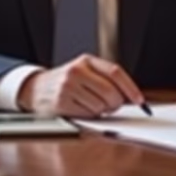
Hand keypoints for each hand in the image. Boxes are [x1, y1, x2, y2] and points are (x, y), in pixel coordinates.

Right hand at [19, 55, 144, 116]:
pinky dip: (89, 115)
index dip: (130, 87)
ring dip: (101, 110)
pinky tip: (80, 108)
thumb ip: (104, 79)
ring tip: (90, 104)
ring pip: (101, 106)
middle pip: (110, 91)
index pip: (115, 72)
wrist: (35, 88)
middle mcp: (77, 71)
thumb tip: (129, 96)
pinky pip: (88, 114)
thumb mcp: (83, 71)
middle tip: (112, 106)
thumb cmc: (64, 81)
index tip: (139, 100)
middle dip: (116, 104)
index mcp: (86, 60)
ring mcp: (68, 86)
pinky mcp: (62, 102)